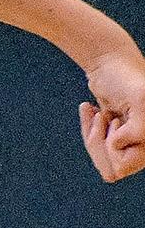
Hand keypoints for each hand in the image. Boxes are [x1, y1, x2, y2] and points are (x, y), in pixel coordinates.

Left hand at [81, 48, 144, 181]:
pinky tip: (90, 109)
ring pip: (102, 158)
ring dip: (94, 136)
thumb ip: (140, 127)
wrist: (110, 60)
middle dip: (98, 143)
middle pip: (110, 167)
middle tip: (104, 118)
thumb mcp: (139, 98)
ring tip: (99, 114)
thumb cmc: (125, 76)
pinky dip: (88, 129)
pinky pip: (96, 146)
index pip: (123, 168)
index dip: (113, 148)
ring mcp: (131, 140)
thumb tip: (120, 146)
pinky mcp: (115, 133)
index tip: (116, 123)